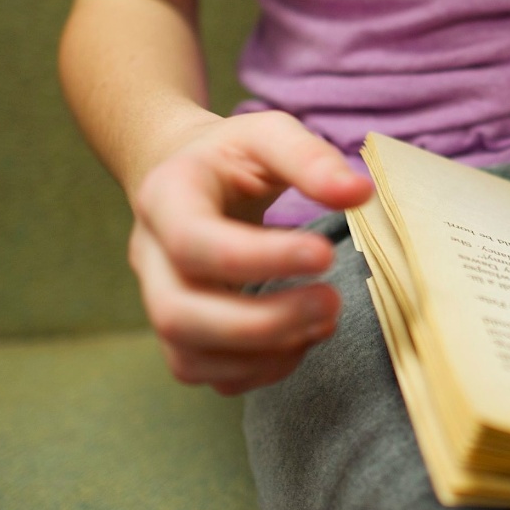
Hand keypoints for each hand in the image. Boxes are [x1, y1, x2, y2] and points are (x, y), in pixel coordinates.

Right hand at [130, 111, 373, 393]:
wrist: (185, 174)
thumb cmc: (232, 156)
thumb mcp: (269, 135)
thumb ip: (310, 159)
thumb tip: (359, 193)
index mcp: (165, 197)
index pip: (194, 240)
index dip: (259, 258)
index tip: (326, 254)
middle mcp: (151, 256)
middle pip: (178, 313)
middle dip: (261, 323)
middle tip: (332, 303)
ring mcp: (158, 300)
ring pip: (188, 358)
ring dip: (263, 354)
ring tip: (324, 322)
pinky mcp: (179, 334)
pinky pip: (205, 374)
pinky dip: (258, 371)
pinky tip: (301, 339)